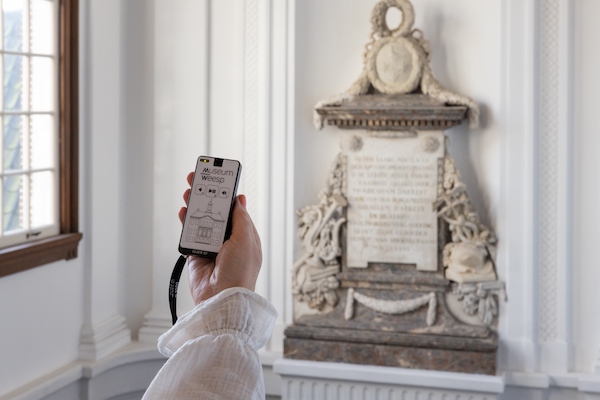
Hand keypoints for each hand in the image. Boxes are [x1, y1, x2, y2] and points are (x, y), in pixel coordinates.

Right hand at [179, 172, 261, 304]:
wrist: (222, 298)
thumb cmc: (240, 272)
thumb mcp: (246, 240)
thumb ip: (240, 218)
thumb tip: (239, 199)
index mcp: (244, 236)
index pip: (235, 210)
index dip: (227, 194)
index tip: (220, 179)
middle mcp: (228, 241)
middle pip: (215, 212)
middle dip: (207, 196)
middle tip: (198, 180)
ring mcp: (211, 247)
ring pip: (201, 221)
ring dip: (195, 206)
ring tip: (189, 191)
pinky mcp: (196, 255)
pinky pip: (189, 235)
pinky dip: (185, 223)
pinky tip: (184, 212)